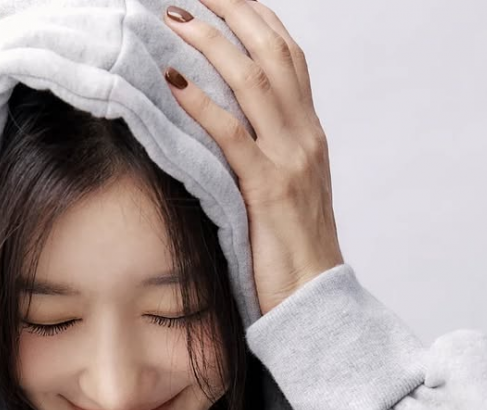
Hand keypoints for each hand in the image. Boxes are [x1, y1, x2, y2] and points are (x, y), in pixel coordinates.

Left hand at [162, 0, 343, 314]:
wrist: (314, 303)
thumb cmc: (291, 258)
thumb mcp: (284, 197)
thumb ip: (266, 160)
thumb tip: (230, 138)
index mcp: (310, 136)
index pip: (289, 56)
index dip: (256, 19)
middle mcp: (305, 138)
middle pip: (273, 52)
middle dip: (233, 13)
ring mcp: (290, 161)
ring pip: (253, 81)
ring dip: (210, 44)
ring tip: (174, 19)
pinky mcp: (268, 191)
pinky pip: (232, 135)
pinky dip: (201, 105)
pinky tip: (172, 83)